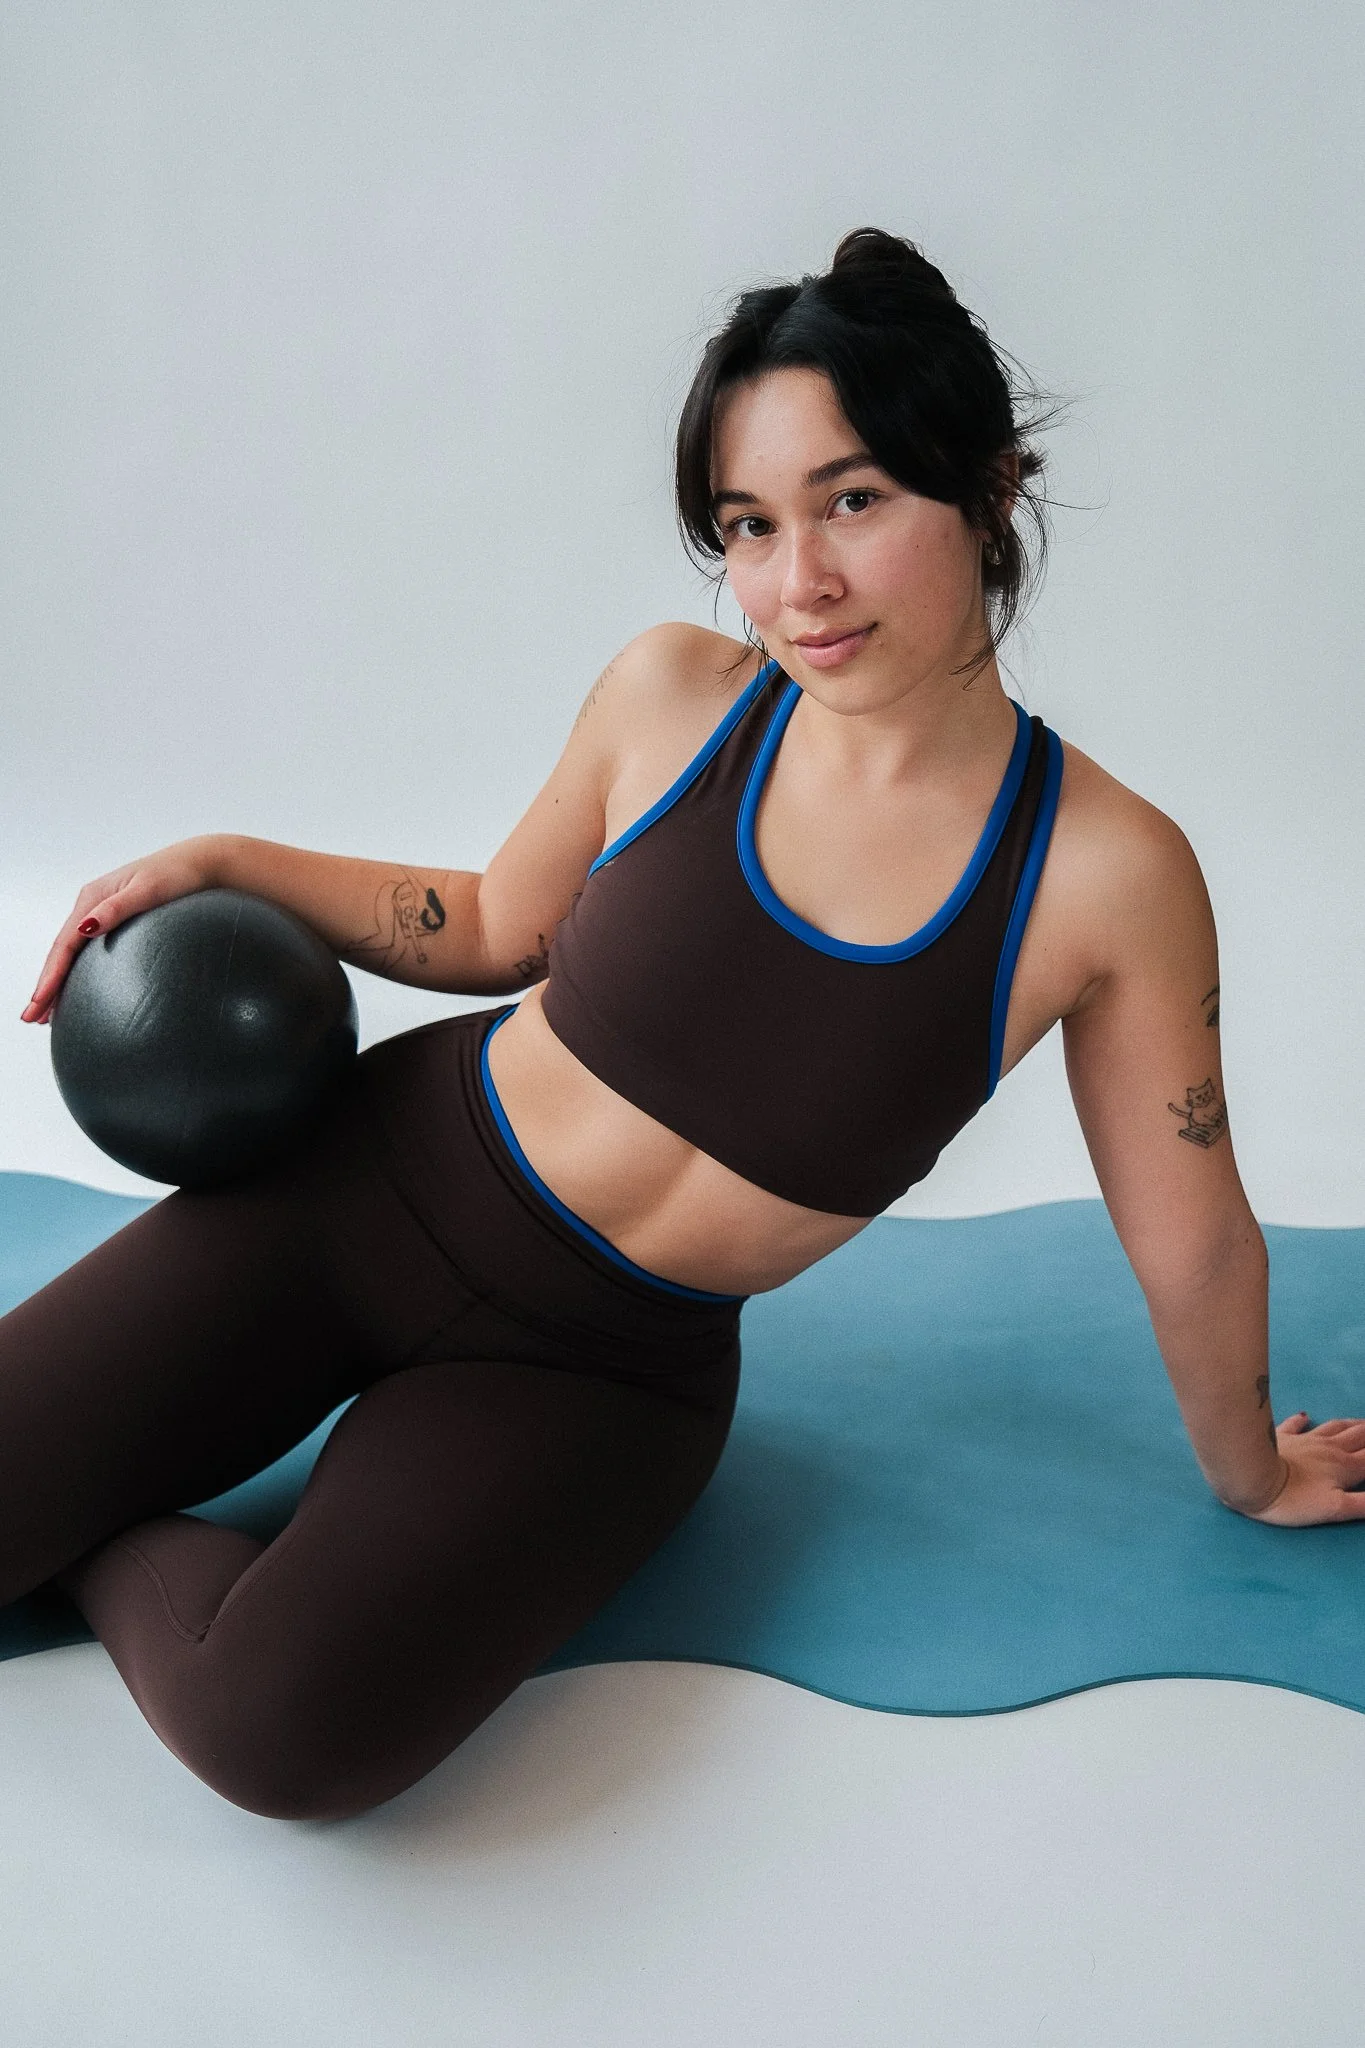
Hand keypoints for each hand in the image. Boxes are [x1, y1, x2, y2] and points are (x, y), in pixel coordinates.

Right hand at [21, 837, 220, 1024]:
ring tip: (46, 1013)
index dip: (50, 975)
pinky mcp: (118, 921)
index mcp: (93, 897)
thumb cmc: (179, 874)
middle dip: (46, 985)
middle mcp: (92, 905)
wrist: (203, 863)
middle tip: (32, 1017)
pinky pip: (88, 950)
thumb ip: (116, 909)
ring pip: (72, 953)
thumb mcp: (148, 890)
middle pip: (62, 951)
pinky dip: (76, 971)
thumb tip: (86, 927)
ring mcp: (103, 913)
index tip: (40, 1002)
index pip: (64, 943)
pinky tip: (77, 989)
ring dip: (57, 981)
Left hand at [1241, 1414, 1364, 1525]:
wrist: (1252, 1476)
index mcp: (1345, 1467)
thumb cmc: (1294, 1499)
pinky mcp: (1281, 1436)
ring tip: (1361, 1421)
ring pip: (1334, 1427)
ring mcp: (1305, 1439)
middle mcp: (1329, 1448)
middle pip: (1358, 1436)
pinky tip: (1305, 1415)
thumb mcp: (1336, 1509)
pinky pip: (1294, 1424)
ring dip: (1351, 1424)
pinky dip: (1302, 1420)